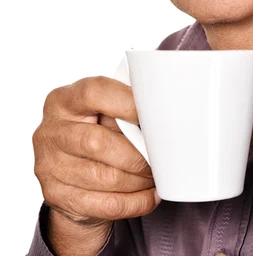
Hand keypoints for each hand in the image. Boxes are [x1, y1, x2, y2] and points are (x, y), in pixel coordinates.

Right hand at [32, 76, 159, 254]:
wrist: (69, 171)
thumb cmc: (94, 130)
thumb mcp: (102, 110)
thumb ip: (122, 108)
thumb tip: (159, 114)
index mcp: (62, 100)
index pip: (94, 93)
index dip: (128, 104)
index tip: (152, 115)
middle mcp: (49, 132)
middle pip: (97, 142)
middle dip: (136, 153)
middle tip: (158, 156)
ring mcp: (49, 166)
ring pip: (104, 178)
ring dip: (139, 179)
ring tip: (154, 174)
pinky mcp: (57, 197)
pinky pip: (106, 204)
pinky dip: (136, 201)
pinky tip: (149, 194)